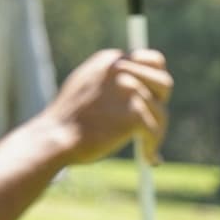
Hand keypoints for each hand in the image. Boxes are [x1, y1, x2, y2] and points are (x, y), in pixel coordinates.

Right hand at [38, 47, 172, 165]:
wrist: (54, 137)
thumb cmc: (68, 119)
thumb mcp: (87, 85)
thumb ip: (112, 81)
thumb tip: (141, 88)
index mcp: (111, 60)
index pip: (153, 60)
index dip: (157, 80)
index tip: (156, 97)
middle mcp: (122, 69)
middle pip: (164, 83)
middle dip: (161, 104)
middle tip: (153, 122)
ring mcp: (129, 90)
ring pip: (160, 112)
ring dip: (157, 132)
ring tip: (147, 148)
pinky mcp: (134, 112)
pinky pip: (154, 131)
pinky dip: (152, 147)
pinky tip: (148, 158)